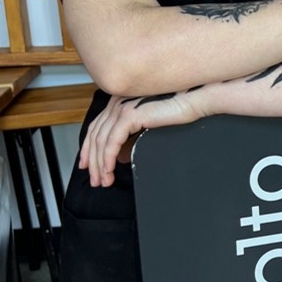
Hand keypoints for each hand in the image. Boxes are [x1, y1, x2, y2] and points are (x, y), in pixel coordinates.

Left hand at [78, 89, 206, 187]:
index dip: (88, 149)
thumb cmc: (177, 110)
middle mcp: (117, 102)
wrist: (193, 100)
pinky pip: (111, 142)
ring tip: (105, 180)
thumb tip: (121, 157)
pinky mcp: (128, 115)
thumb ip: (131, 139)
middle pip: (95, 136)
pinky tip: (110, 170)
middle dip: (93, 161)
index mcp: (120, 102)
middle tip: (96, 179)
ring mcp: (121, 107)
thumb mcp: (148, 127)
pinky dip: (108, 159)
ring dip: (100, 165)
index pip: (96, 128)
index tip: (88, 165)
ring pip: (101, 142)